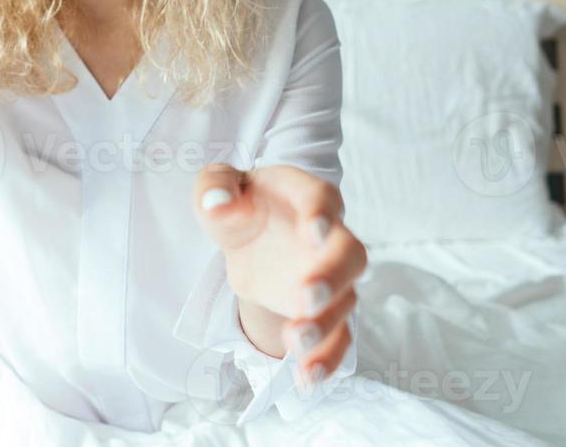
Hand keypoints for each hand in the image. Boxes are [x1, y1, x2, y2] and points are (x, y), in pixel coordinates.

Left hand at [193, 164, 366, 385]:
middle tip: (307, 297)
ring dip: (325, 324)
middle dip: (333, 277)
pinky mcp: (322, 310)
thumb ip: (215, 188)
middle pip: (350, 254)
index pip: (321, 197)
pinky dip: (326, 358)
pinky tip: (307, 377)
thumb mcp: (216, 188)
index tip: (312, 230)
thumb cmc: (237, 203)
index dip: (321, 213)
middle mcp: (328, 236)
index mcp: (303, 196)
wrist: (248, 234)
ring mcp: (330, 276)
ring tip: (296, 342)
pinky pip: (337, 337)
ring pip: (346, 301)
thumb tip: (219, 203)